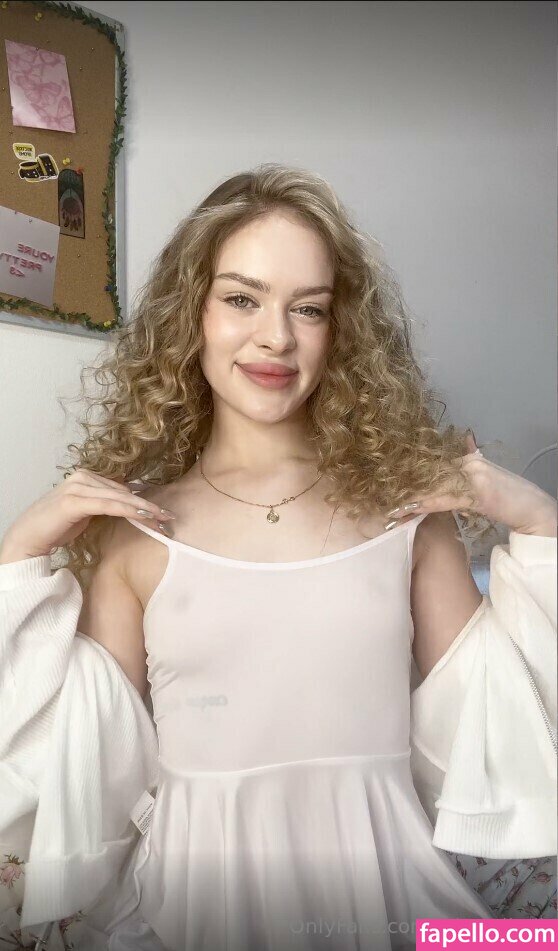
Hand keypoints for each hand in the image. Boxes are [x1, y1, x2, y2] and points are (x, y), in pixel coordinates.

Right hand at [0, 469, 175, 562]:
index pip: (122, 488)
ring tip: (162, 519)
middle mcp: (83, 476)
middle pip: (124, 491)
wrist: (28, 537)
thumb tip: (128, 506)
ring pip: (119, 497)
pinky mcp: (74, 501)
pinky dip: (128, 510)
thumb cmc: (56, 527)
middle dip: (148, 505)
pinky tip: (144, 517)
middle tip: (169, 517)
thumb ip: (103, 505)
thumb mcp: (85, 513)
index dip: (143, 500)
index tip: (163, 512)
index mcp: (86, 476)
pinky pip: (108, 505)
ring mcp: (78, 486)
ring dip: (143, 509)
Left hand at [384, 432, 557, 534]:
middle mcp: (468, 463)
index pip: (433, 464)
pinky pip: (445, 498)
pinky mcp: (478, 491)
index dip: (411, 472)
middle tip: (381, 492)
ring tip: (388, 505)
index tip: (390, 478)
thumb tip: (463, 443)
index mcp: (468, 460)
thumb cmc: (510, 496)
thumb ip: (470, 463)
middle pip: (429, 472)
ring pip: (433, 485)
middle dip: (405, 484)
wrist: (533, 508)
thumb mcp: (486, 479)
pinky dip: (425, 504)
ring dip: (409, 497)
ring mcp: (473, 475)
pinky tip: (409, 508)